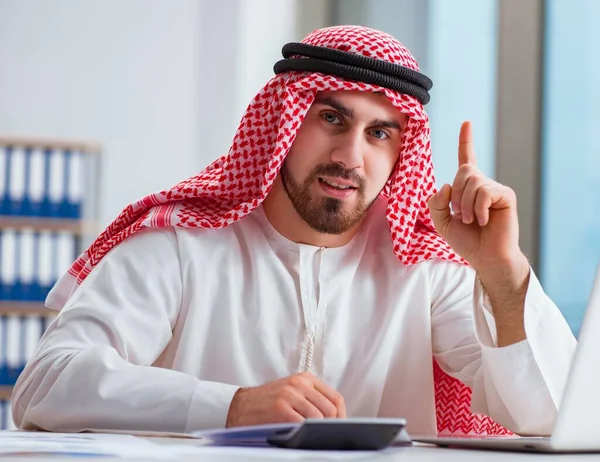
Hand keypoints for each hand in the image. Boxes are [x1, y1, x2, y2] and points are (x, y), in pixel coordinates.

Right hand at [225, 372, 346, 426]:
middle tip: (329, 437)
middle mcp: (299, 384)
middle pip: (330, 408)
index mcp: (305, 379)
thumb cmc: (267, 402)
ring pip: (319, 417)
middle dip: (332, 426)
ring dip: (320, 431)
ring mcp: (290, 395)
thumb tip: (335, 419)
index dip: (342, 416)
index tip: (342, 428)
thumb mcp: (292, 393)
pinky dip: (306, 433)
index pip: (335, 398)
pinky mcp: (281, 408)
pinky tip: (303, 438)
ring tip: (316, 438)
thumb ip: (311, 399)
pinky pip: (303, 424)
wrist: (240, 406)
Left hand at [427, 121, 526, 273]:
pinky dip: (478, 208)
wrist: (485, 258)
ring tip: (472, 221)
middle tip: (461, 216)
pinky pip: (484, 192)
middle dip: (456, 196)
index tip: (467, 123)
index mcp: (468, 188)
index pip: (467, 159)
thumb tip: (446, 184)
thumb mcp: (441, 222)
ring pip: (473, 181)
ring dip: (465, 205)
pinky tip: (484, 220)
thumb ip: (436, 203)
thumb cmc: (467, 241)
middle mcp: (483, 184)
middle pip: (463, 171)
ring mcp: (496, 188)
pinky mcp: (506, 196)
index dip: (466, 141)